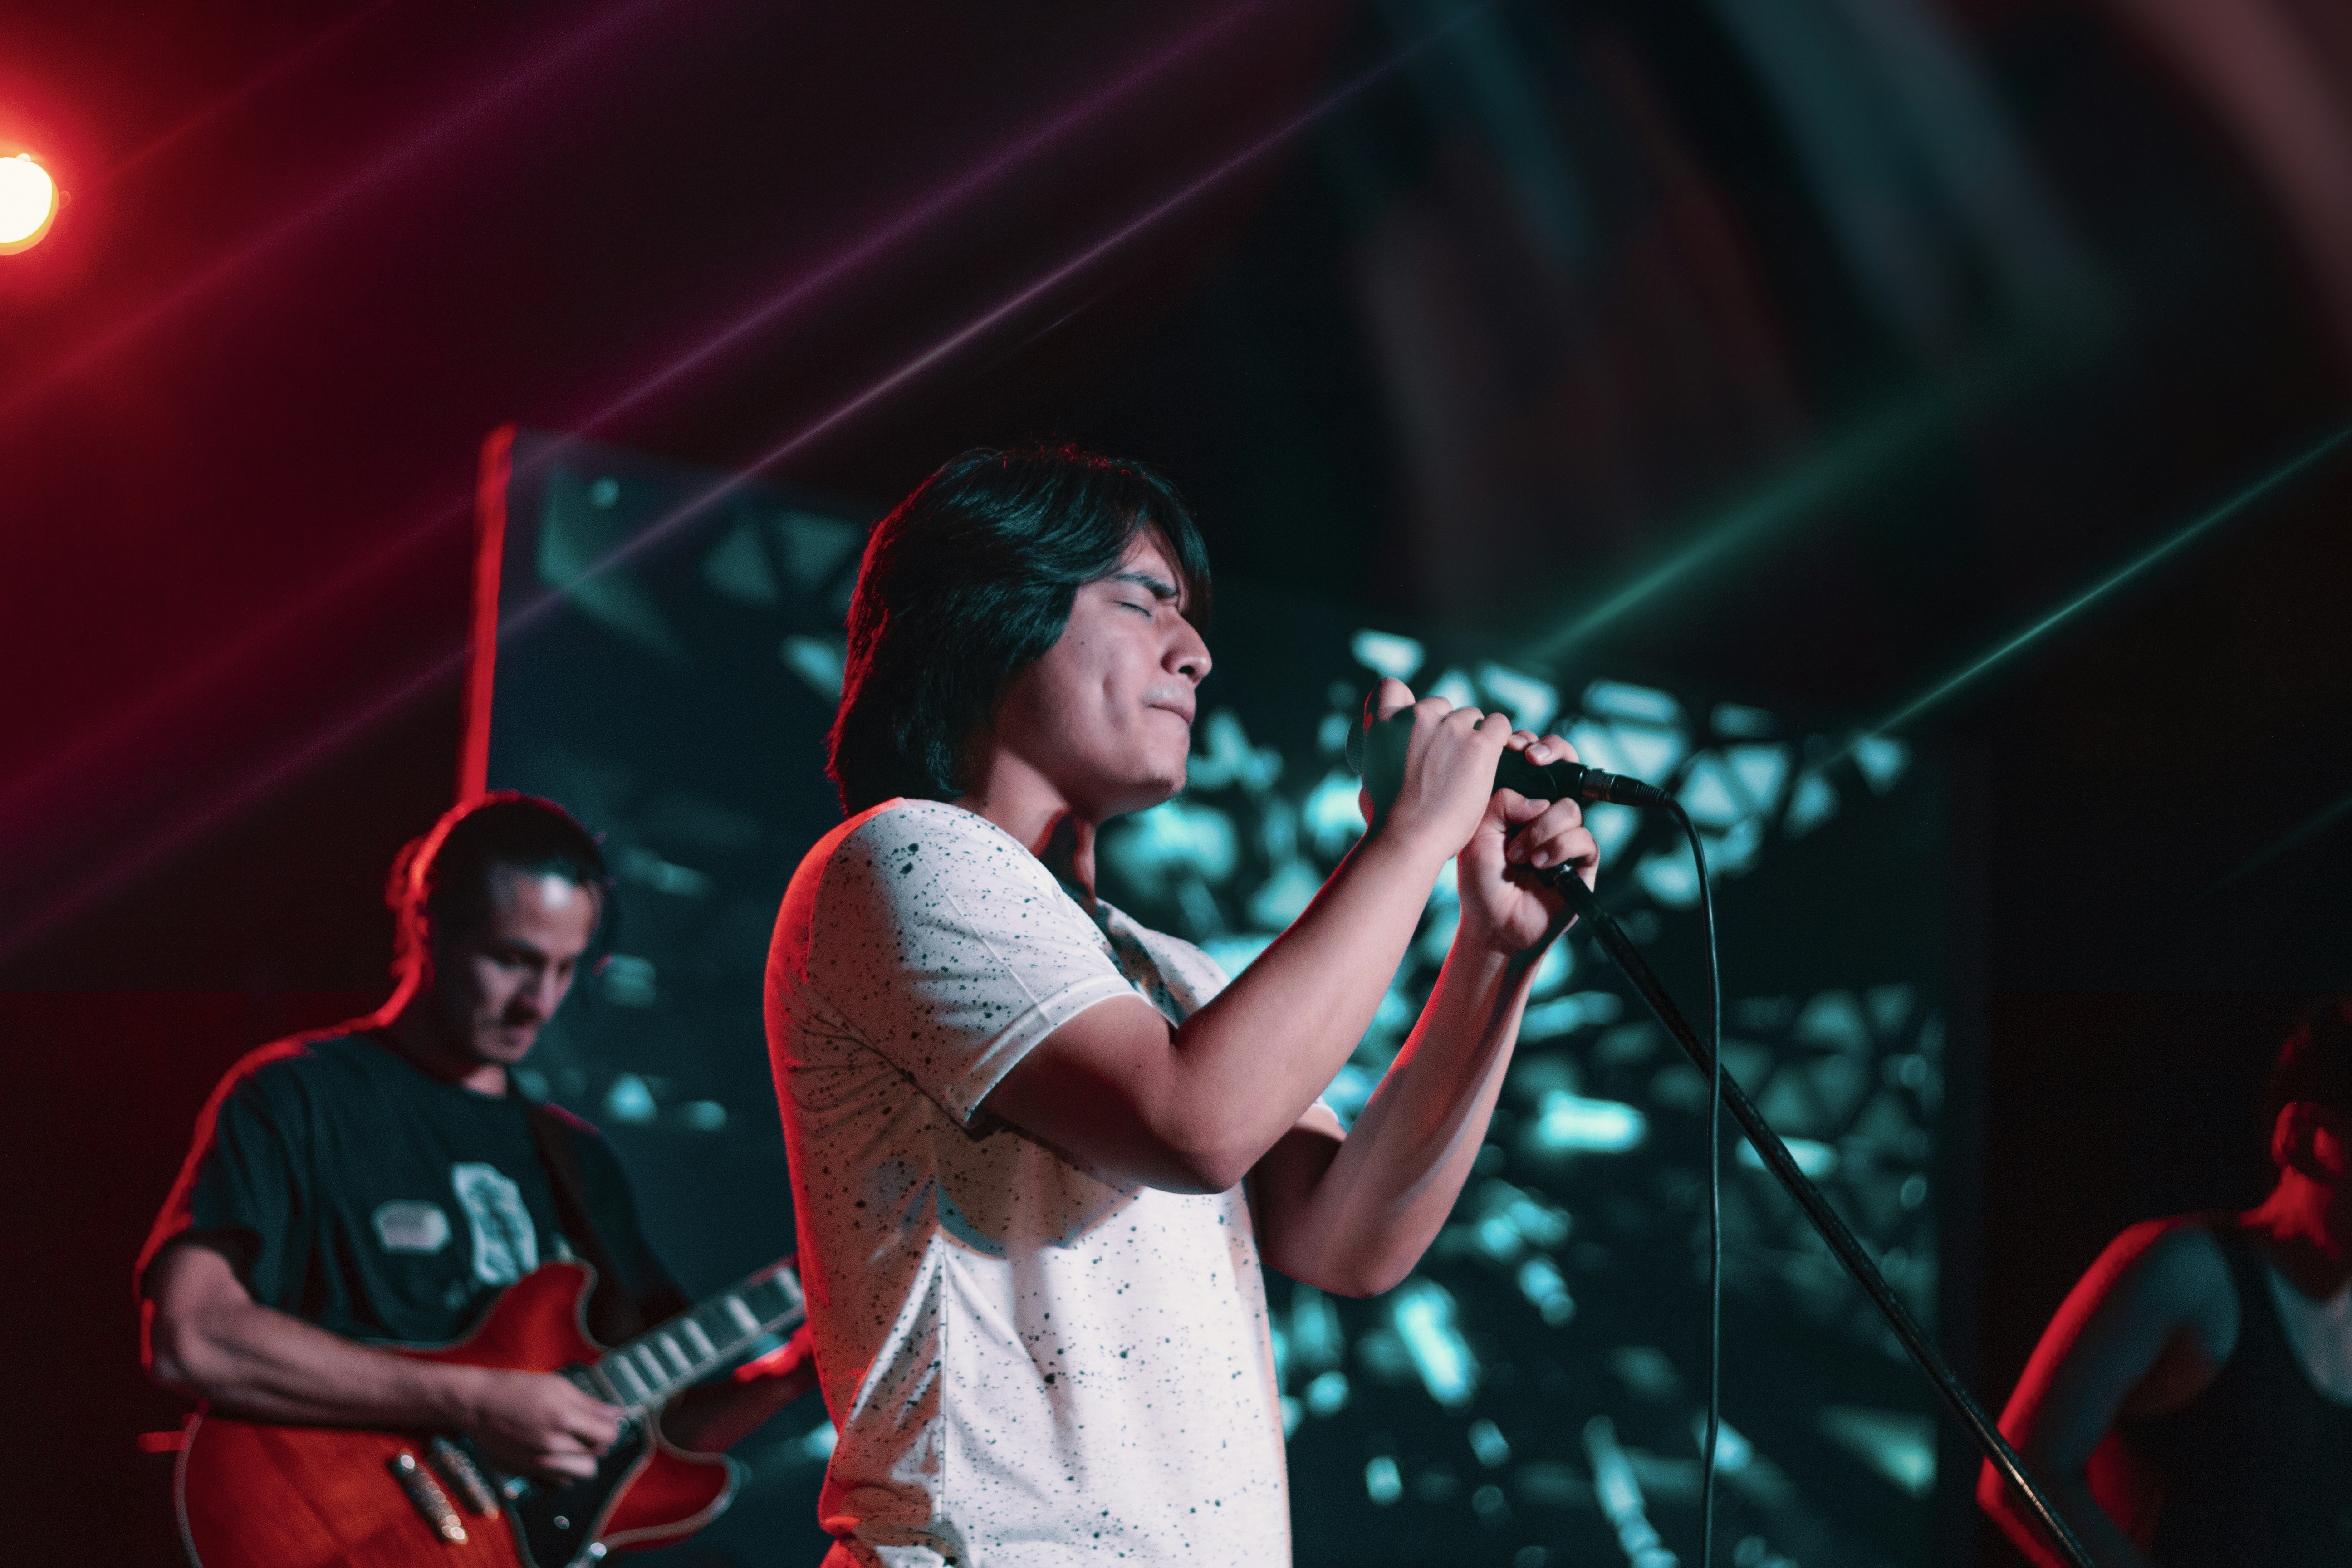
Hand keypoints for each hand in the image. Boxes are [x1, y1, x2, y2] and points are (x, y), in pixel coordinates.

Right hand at [463, 1368, 623, 1482]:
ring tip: (574, 1444)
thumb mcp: (556, 1385)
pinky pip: (559, 1482)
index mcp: (563, 1417)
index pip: (607, 1435)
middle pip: (597, 1456)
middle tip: (589, 1430)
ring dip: (584, 1460)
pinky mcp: (526, 1471)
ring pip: (581, 1474)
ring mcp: (538, 1461)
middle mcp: (553, 1444)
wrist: (475, 1405)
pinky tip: (557, 1454)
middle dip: (599, 1444)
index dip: (612, 1428)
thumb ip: (588, 1403)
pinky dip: (564, 1472)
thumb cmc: (514, 1388)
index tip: (607, 1421)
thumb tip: (616, 1413)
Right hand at [1360, 677, 1515, 864]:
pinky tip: (1492, 759)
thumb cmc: (1385, 820)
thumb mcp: (1368, 778)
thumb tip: (1383, 759)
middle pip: (1440, 706)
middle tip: (1446, 760)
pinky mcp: (1479, 745)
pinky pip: (1499, 724)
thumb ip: (1379, 757)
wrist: (1408, 838)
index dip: (1405, 704)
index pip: (1391, 688)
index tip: (1414, 727)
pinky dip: (1498, 738)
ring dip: (1471, 737)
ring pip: (1470, 716)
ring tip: (1468, 769)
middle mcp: (1416, 716)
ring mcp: (1450, 728)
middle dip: (1444, 728)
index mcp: (1384, 723)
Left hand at [1457, 729, 1599, 954]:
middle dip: (1555, 754)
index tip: (1518, 748)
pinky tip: (1539, 866)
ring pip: (1568, 808)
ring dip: (1541, 830)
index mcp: (1519, 802)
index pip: (1535, 762)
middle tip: (1535, 759)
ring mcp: (1564, 835)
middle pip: (1566, 769)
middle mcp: (1544, 814)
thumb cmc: (1480, 880)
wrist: (1492, 924)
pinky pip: (1582, 838)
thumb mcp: (1478, 832)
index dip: (1532, 747)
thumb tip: (1538, 801)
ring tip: (1518, 856)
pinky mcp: (1583, 860)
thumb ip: (1501, 802)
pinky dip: (1558, 849)